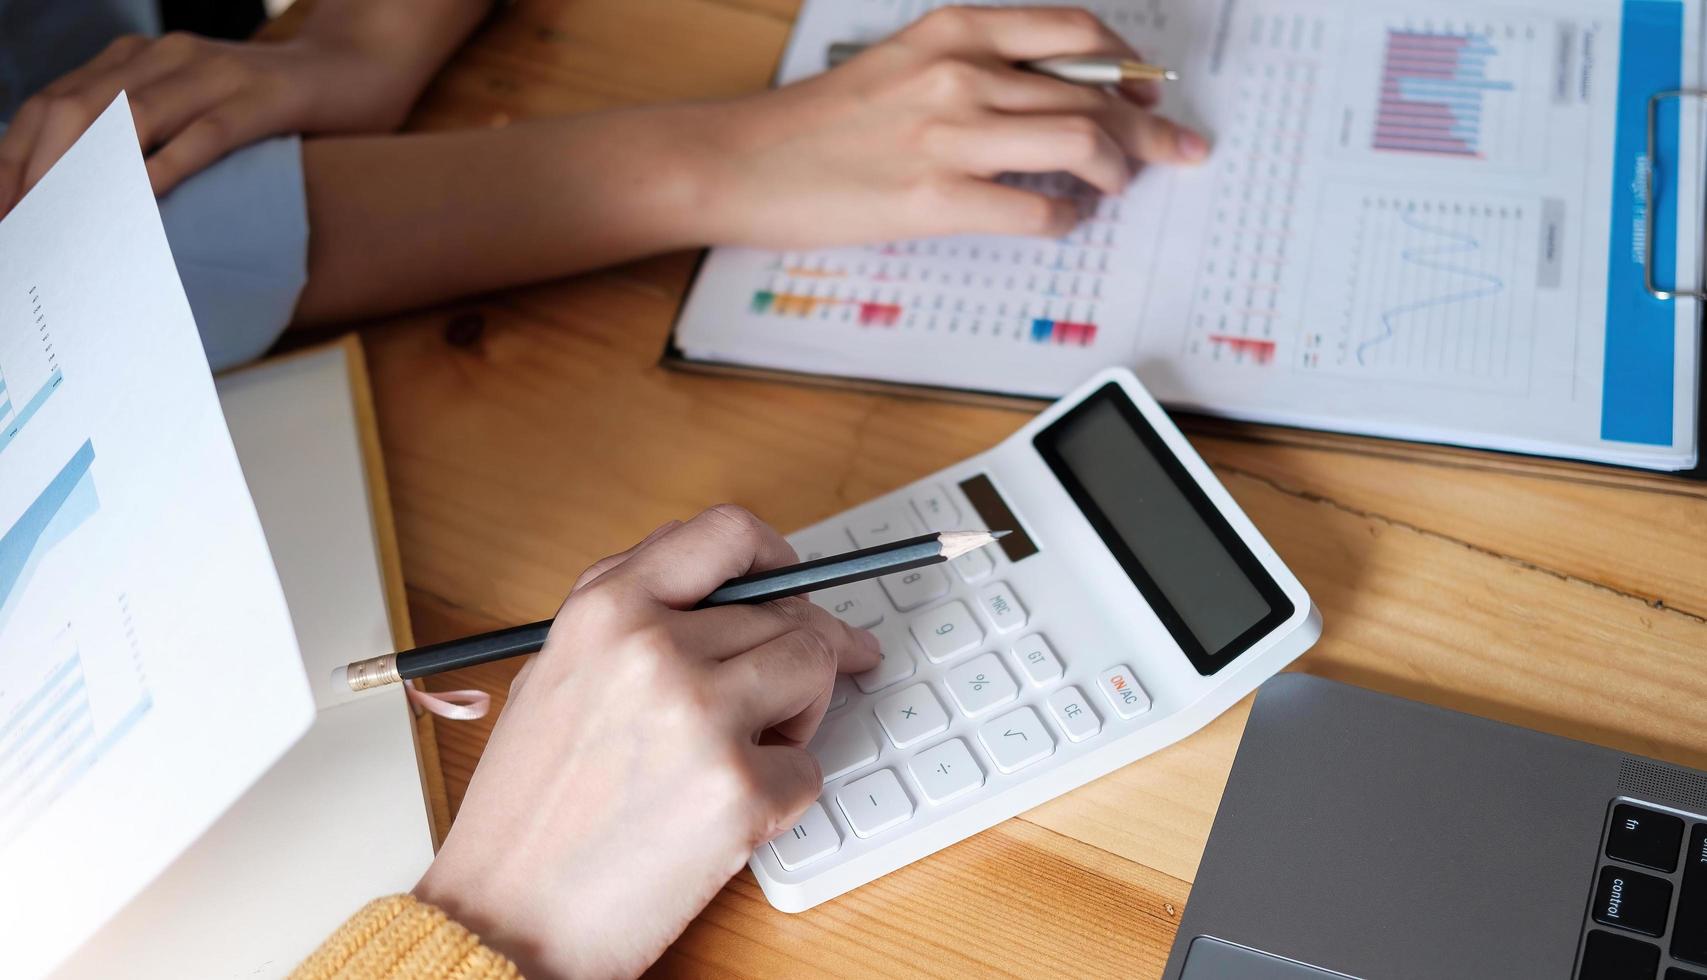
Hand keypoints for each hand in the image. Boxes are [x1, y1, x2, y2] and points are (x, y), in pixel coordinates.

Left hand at [0, 22, 431, 213]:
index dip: (14, 158)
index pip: (50, 104)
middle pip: (73, 110)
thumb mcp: (195, 110)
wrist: (358, 66)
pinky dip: (166, 168)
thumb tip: (89, 201)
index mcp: (137, 61)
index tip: (2, 212)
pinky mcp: (262, 100)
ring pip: (127, 120)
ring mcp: (213, 75)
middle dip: (36, 173)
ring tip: (62, 226)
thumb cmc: (276, 104)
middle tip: (23, 230)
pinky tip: (141, 201)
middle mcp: (164, 58)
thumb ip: (145, 136)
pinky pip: (204, 134)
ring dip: (86, 177)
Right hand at [412, 506, 880, 978]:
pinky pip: (810, 767)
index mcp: (605, 609)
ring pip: (815, 670)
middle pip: (789, 614)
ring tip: (733, 755)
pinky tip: (719, 815)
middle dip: (793, 658)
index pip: (729, 535)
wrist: (506, 919)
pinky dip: (782, 793)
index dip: (778, 559)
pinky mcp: (740, 792)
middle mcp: (655, 649)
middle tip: (770, 705)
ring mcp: (703, 717)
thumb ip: (639, 616)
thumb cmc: (529, 810)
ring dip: (796, 714)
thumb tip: (737, 591)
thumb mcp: (557, 673)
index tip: (795, 584)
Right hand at [692, 5, 1209, 246]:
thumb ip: (976, 68)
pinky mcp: (934, 199)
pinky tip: (1063, 222)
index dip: (1129, 65)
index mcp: (954, 29)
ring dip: (1117, 171)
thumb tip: (1055, 97)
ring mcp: (949, 136)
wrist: (745, 161)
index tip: (1150, 90)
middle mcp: (960, 72)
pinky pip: (1037, 211)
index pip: (1077, 33)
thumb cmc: (821, 122)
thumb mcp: (904, 62)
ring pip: (1080, 144)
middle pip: (1093, 94)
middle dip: (1149, 128)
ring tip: (1117, 187)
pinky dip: (1066, 220)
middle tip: (1176, 150)